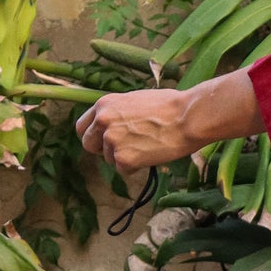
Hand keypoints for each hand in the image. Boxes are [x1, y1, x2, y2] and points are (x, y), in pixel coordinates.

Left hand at [78, 88, 194, 169]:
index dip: (93, 135)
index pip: (82, 127)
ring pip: (109, 159)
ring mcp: (112, 141)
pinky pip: (123, 170)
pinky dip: (136, 167)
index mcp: (104, 104)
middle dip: (103, 150)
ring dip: (125, 157)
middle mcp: (103, 121)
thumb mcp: (135, 101)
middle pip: (88, 145)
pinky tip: (151, 154)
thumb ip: (117, 113)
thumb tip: (112, 126)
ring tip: (147, 146)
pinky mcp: (124, 159)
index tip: (103, 140)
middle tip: (124, 149)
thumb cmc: (170, 106)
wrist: (188, 117)